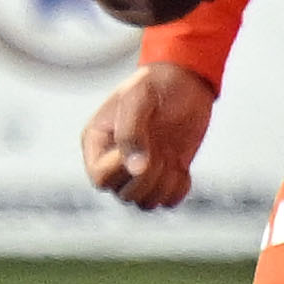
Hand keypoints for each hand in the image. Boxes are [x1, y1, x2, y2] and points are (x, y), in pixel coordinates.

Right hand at [80, 63, 216, 209]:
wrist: (185, 80)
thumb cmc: (156, 83)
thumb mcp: (139, 96)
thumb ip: (131, 131)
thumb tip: (136, 170)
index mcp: (97, 143)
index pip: (100, 177)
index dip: (123, 167)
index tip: (146, 143)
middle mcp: (113, 162)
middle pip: (123, 194)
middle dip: (148, 175)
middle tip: (161, 147)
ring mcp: (139, 172)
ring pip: (145, 203)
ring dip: (164, 182)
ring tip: (170, 155)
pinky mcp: (163, 177)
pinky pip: (168, 201)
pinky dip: (178, 187)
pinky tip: (180, 165)